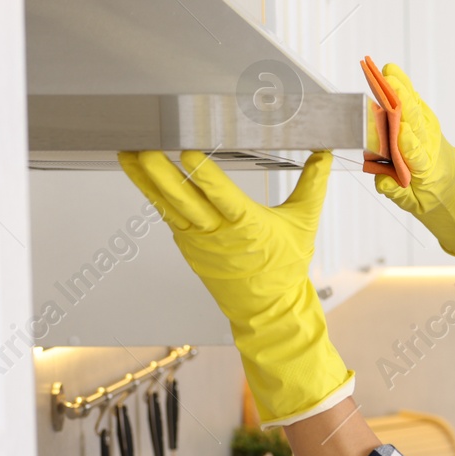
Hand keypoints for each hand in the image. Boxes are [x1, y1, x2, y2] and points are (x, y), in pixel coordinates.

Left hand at [119, 149, 352, 425]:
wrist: (268, 308)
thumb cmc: (286, 267)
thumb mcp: (304, 222)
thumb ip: (313, 183)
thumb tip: (326, 152)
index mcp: (248, 228)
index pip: (223, 198)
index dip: (204, 176)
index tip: (187, 153)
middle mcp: (218, 235)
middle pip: (184, 201)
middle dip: (161, 173)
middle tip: (143, 147)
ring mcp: (198, 242)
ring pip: (168, 207)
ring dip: (146, 181)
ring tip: (128, 154)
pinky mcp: (188, 246)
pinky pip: (168, 216)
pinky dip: (154, 195)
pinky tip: (141, 175)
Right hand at [373, 62, 454, 257]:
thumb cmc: (440, 205)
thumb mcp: (418, 209)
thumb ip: (399, 194)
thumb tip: (382, 179)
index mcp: (428, 173)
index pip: (416, 156)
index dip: (408, 143)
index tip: (399, 130)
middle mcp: (431, 150)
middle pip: (417, 124)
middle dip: (403, 102)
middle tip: (389, 81)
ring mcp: (432, 138)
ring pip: (417, 112)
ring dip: (404, 91)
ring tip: (389, 71)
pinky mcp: (430, 131)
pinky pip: (417, 111)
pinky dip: (407, 94)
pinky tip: (395, 78)